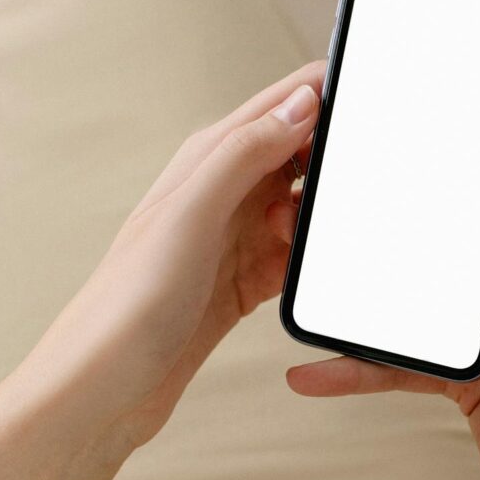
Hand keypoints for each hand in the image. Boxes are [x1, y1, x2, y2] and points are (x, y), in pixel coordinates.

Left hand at [0, 62, 324, 479]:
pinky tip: (314, 273)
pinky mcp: (245, 281)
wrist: (107, 386)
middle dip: (335, 160)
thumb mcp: (192, 213)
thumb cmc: (130, 300)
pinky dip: (312, 260)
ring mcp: (235, 237)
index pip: (281, 102)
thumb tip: (301, 102)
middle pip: (300, 152)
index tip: (372, 100)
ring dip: (321, 217)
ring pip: (304, 206)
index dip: (327, 93)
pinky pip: (297, 256)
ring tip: (319, 239)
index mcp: (208, 158)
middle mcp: (223, 191)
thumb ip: (245, 151)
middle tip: (360, 184)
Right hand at [286, 141, 479, 479]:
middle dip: (430, 199)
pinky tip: (308, 372)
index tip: (469, 106)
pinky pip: (406, 359)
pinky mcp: (471, 383)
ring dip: (382, 278)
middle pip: (476, 232)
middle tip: (374, 166)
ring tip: (324, 257)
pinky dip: (361, 364)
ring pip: (431, 291)